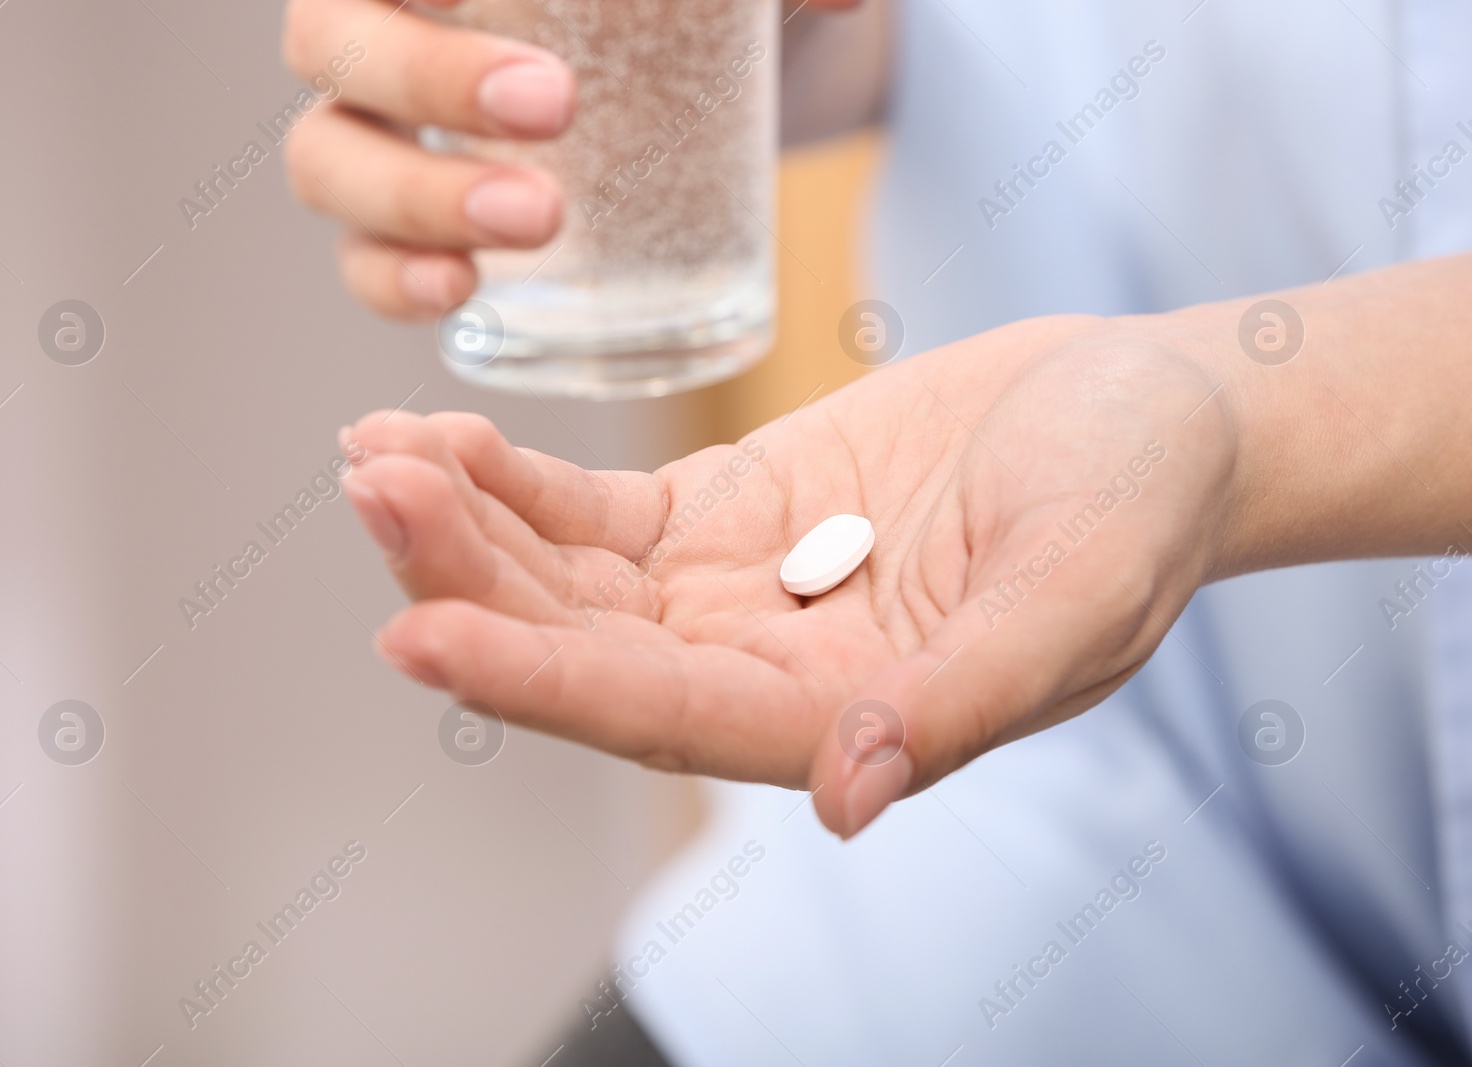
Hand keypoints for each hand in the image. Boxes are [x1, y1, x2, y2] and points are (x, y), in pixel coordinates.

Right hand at [280, 0, 862, 320]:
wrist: (723, 77)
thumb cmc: (708, 4)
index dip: (424, 23)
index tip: (528, 40)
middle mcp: (388, 35)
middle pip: (332, 45)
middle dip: (429, 79)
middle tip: (556, 108)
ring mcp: (389, 141)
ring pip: (328, 162)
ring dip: (413, 197)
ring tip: (538, 223)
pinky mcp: (418, 236)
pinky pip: (364, 263)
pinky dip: (394, 282)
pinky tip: (461, 293)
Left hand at [338, 313, 1240, 835]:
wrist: (1146, 411)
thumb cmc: (1140, 502)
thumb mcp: (1079, 592)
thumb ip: (965, 696)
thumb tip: (850, 800)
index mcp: (844, 717)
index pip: (661, 716)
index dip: (540, 679)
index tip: (417, 631)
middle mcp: (765, 671)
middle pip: (586, 647)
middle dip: (471, 581)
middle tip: (373, 496)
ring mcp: (734, 592)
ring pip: (569, 580)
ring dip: (468, 526)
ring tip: (372, 459)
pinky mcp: (726, 515)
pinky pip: (594, 513)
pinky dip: (513, 482)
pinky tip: (437, 440)